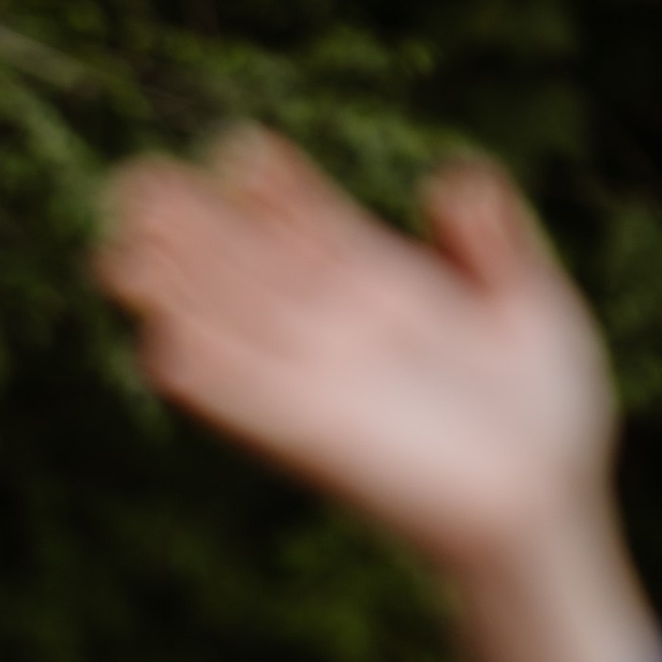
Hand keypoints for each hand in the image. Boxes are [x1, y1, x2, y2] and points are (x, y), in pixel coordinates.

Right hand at [96, 131, 661, 661]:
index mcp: (387, 293)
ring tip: (113, 255)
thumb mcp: (532, 309)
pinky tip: (161, 350)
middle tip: (129, 185)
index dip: (272, 191)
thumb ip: (493, 241)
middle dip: (191, 233)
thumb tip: (452, 178)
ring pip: (235, 329)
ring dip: (174, 296)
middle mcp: (342, 337)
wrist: (547, 512)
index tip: (233, 150)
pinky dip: (212, 380)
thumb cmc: (548, 424)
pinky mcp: (324, 443)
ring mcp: (326, 389)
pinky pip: (257, 406)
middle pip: (251, 273)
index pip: (312, 229)